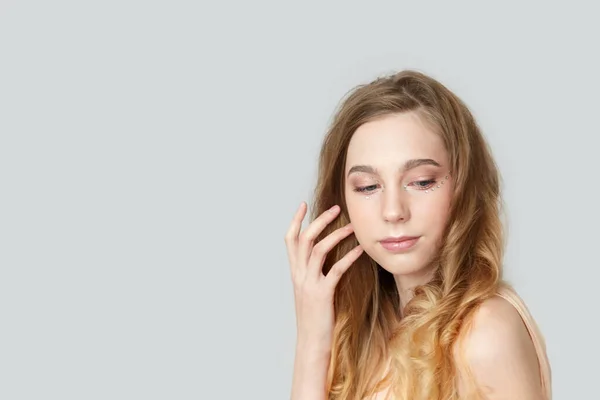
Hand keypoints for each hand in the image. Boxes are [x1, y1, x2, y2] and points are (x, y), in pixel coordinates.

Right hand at [285, 202, 362, 352]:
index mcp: (295, 272)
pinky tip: (361, 250)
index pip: (289, 240)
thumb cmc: (315, 317)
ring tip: (352, 226)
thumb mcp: (308, 291)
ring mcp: (309, 284)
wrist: (311, 342)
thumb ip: (312, 273)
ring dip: (336, 235)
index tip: (303, 205)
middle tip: (336, 208)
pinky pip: (336, 270)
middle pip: (304, 239)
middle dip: (320, 220)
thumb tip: (324, 256)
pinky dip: (349, 257)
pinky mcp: (323, 294)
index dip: (295, 220)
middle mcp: (299, 275)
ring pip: (318, 250)